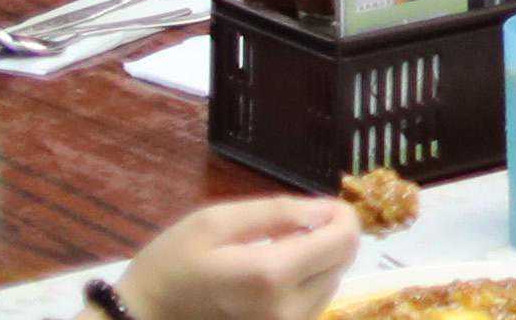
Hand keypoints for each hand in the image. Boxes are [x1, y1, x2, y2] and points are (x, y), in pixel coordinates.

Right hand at [114, 194, 362, 319]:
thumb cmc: (170, 266)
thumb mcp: (216, 222)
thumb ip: (278, 213)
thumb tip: (326, 212)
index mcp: (271, 276)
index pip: (344, 240)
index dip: (342, 216)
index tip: (321, 207)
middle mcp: (287, 311)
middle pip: (342, 263)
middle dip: (329, 237)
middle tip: (294, 227)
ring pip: (329, 285)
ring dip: (317, 263)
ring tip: (275, 253)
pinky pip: (310, 307)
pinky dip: (303, 286)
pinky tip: (271, 278)